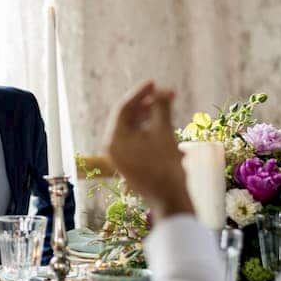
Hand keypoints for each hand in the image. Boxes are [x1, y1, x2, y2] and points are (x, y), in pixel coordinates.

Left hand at [104, 81, 192, 221]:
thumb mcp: (164, 132)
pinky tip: (161, 122)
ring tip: (166, 105)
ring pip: (131, 128)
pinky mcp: (127, 161)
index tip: (154, 82)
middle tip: (164, 93)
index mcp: (114, 139)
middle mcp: (111, 146)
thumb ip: (161, 108)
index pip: (123, 108)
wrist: (169, 198)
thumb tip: (163, 91)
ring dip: (148, 115)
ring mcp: (118, 155)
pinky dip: (146, 129)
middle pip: (126, 117)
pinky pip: (134, 139)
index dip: (140, 92)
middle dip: (146, 103)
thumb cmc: (166, 166)